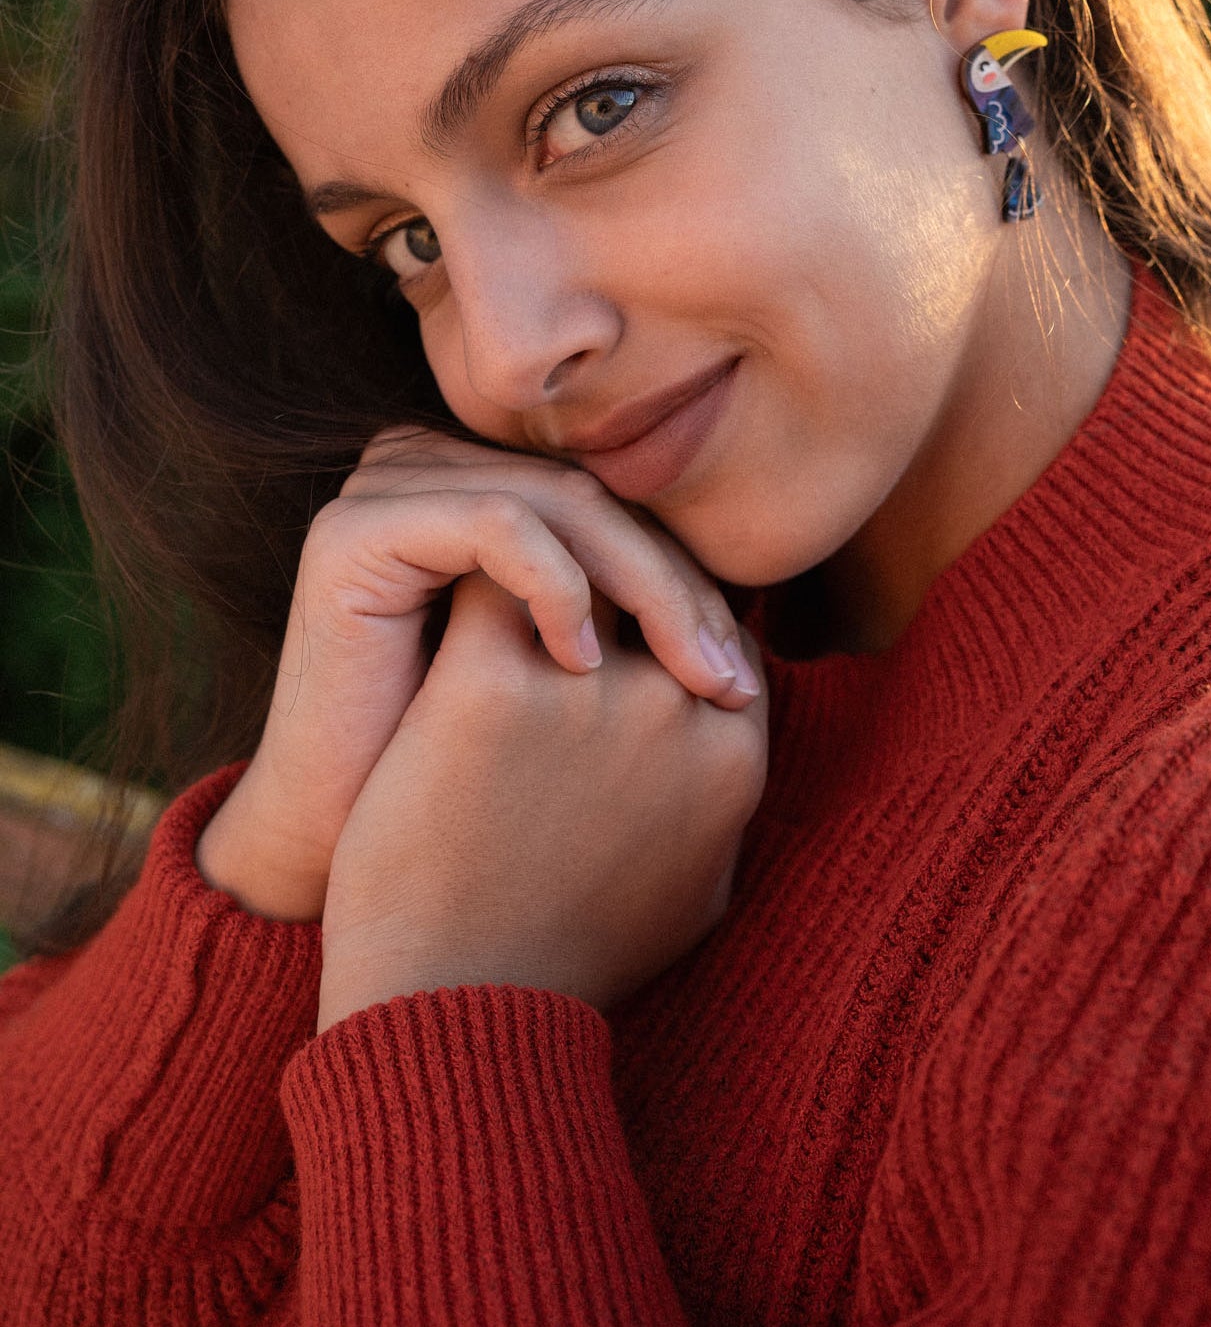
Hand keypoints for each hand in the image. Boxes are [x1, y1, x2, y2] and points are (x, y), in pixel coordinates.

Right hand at [195, 427, 758, 922]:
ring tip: (687, 679)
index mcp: (480, 495)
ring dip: (642, 588)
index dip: (685, 586)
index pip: (611, 514)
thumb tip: (756, 643)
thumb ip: (628, 642)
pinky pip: (494, 522)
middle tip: (731, 683)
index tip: (742, 680)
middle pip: (594, 500)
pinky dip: (556, 585)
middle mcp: (429, 470)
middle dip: (678, 590)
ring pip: (560, 502)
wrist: (338, 856)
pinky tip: (584, 670)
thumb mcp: (563, 700)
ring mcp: (384, 490)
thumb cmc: (458, 794)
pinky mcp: (354, 530)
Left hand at [315, 568, 768, 1026]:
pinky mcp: (488, 683)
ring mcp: (588, 690)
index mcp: (733, 756)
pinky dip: (469, 571)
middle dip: (607, 564)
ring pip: (570, 562)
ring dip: (539, 553)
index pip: (715, 628)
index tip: (614, 610)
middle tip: (548, 553)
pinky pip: (487, 580)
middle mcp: (676, 708)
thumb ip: (723, 814)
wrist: (456, 1012)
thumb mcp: (699, 898)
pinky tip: (438, 580)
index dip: (666, 608)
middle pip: (651, 582)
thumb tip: (731, 763)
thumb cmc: (569, 961)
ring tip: (491, 550)